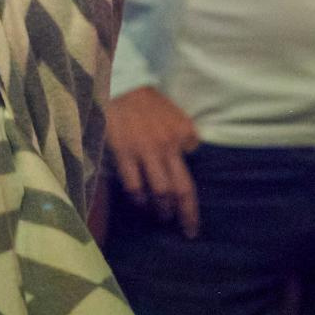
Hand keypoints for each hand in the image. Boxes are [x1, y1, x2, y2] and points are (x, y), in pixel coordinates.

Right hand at [105, 87, 200, 239]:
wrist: (122, 84)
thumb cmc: (149, 101)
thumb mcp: (176, 115)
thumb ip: (184, 136)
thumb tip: (187, 156)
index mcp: (184, 135)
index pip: (192, 174)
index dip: (193, 202)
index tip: (192, 219)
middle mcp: (169, 145)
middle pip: (182, 189)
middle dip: (186, 215)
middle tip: (187, 231)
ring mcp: (146, 150)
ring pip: (160, 191)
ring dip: (162, 210)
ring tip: (162, 218)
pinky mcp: (124, 151)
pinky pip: (134, 185)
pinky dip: (139, 199)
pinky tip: (141, 204)